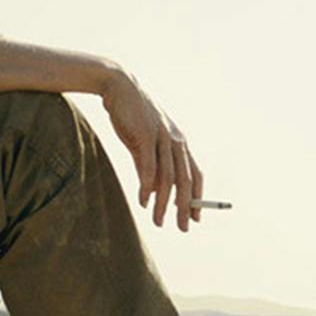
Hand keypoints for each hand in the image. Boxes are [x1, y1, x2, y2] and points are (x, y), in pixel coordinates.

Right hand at [100, 72, 202, 230]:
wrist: (119, 87)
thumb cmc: (132, 115)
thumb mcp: (145, 141)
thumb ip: (150, 164)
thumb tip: (153, 191)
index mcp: (180, 142)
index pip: (195, 174)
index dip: (197, 197)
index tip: (195, 217)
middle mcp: (176, 141)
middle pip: (185, 180)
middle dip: (185, 207)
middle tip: (182, 228)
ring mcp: (162, 138)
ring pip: (168, 178)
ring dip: (164, 203)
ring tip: (159, 221)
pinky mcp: (145, 135)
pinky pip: (148, 166)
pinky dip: (146, 186)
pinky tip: (143, 201)